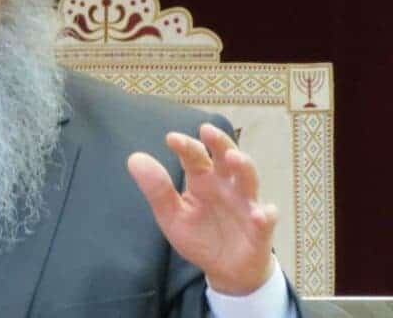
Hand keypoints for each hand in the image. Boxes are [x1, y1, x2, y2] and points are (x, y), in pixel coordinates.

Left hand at [127, 123, 277, 294]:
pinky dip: (264, 216)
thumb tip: (134, 158)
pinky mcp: (260, 229)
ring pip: (248, 180)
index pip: (194, 157)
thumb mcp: (171, 215)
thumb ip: (157, 189)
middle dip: (219, 142)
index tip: (171, 139)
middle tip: (207, 130)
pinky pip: (265, 220)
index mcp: (202, 179)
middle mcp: (226, 185)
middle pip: (225, 157)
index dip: (185, 146)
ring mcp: (245, 204)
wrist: (224, 269)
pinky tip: (260, 214)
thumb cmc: (199, 235)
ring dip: (243, 168)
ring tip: (234, 158)